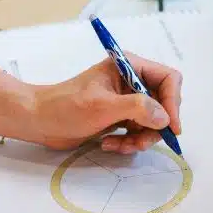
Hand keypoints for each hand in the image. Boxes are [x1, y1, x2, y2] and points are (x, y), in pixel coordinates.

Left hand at [30, 52, 182, 152]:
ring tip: (120, 145)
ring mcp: (126, 101)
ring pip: (152, 123)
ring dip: (140, 139)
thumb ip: (137, 108)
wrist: (39, 121)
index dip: (173, 103)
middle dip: (154, 127)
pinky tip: (110, 144)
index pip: (168, 79)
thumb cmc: (65, 107)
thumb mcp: (102, 106)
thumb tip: (164, 117)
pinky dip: (129, 142)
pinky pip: (138, 132)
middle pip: (163, 104)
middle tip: (139, 142)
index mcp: (129, 67)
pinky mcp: (119, 118)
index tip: (170, 127)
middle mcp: (131, 82)